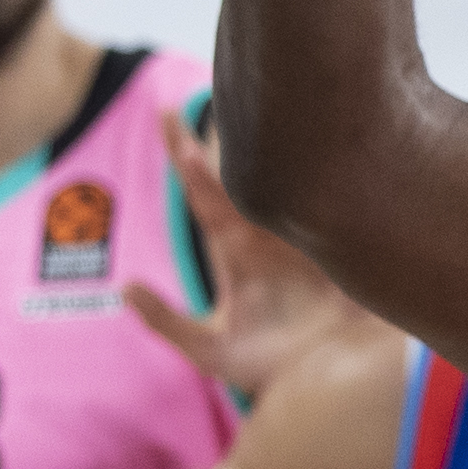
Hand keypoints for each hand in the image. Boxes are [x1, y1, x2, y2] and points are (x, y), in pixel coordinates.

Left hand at [123, 113, 376, 399]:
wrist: (329, 388)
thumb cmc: (276, 369)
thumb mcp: (213, 353)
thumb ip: (167, 322)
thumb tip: (125, 289)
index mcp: (239, 250)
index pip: (205, 193)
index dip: (186, 156)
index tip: (168, 115)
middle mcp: (272, 234)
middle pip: (244, 172)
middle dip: (229, 129)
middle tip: (215, 81)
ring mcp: (308, 237)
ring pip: (286, 179)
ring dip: (274, 145)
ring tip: (259, 100)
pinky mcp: (341, 250)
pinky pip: (331, 209)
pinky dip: (327, 178)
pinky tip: (324, 146)